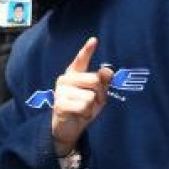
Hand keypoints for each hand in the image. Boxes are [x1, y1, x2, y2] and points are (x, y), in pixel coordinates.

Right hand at [51, 37, 113, 155]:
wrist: (69, 128)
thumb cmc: (84, 108)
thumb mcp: (98, 95)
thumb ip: (103, 82)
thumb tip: (108, 71)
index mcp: (75, 73)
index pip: (81, 60)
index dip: (87, 50)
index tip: (94, 40)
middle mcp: (66, 79)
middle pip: (95, 80)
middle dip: (100, 94)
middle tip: (93, 102)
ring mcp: (61, 91)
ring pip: (91, 96)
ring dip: (92, 107)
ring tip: (84, 109)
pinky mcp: (60, 103)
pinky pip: (84, 106)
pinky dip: (86, 114)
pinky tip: (79, 115)